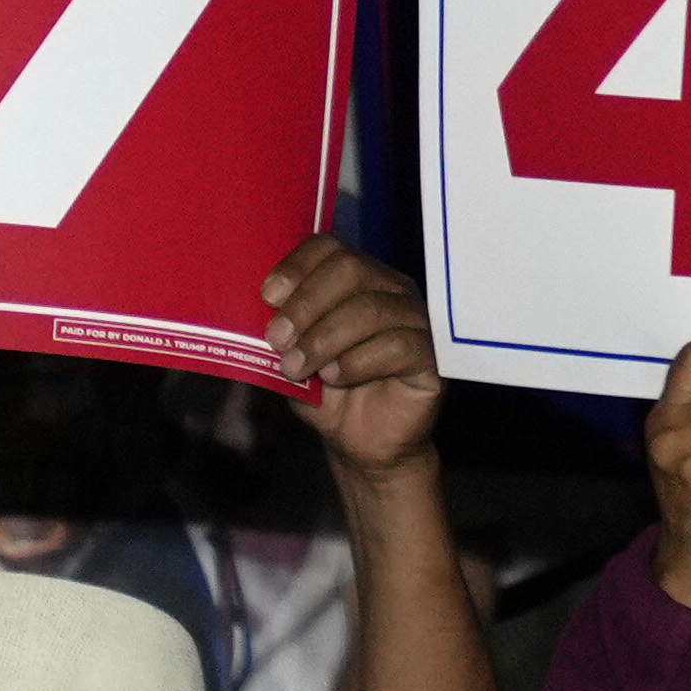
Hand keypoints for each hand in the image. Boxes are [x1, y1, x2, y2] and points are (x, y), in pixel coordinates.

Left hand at [265, 239, 440, 478]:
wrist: (362, 442)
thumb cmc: (327, 393)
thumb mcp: (293, 356)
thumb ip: (281, 331)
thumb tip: (257, 312)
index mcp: (357, 279)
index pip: (330, 248)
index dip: (297, 267)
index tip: (268, 297)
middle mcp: (391, 290)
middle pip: (350, 270)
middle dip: (306, 305)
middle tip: (278, 341)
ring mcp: (416, 320)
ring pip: (371, 308)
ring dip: (324, 339)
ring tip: (298, 368)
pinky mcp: (434, 356)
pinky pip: (398, 345)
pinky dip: (357, 361)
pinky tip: (335, 377)